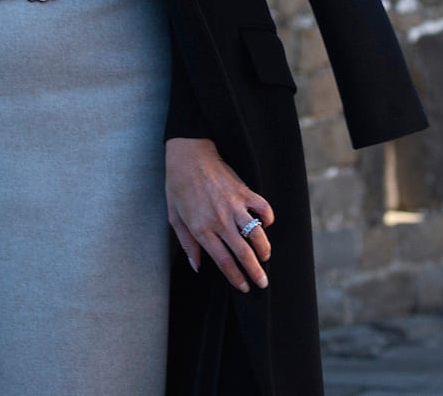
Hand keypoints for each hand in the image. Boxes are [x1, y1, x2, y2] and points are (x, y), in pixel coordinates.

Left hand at [165, 137, 273, 292]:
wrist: (189, 155)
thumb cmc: (178, 186)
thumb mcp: (174, 217)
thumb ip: (187, 244)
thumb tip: (197, 266)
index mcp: (202, 229)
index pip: (224, 262)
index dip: (236, 278)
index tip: (244, 287)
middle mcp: (220, 221)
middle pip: (243, 254)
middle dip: (256, 273)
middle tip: (263, 283)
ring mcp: (234, 206)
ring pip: (257, 236)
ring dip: (264, 251)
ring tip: (265, 258)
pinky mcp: (244, 192)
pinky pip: (263, 209)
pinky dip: (267, 219)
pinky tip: (265, 225)